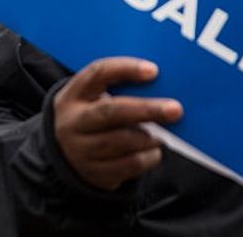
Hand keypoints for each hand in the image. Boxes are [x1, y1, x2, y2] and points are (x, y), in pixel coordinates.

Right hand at [52, 57, 181, 190]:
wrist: (66, 158)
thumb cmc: (92, 119)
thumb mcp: (92, 100)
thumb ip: (120, 91)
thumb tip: (162, 89)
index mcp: (73, 95)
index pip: (97, 73)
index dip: (125, 69)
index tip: (154, 70)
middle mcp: (73, 122)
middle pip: (111, 112)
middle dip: (146, 109)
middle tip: (175, 109)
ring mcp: (81, 150)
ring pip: (123, 141)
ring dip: (150, 136)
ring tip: (164, 134)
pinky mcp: (95, 173)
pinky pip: (130, 164)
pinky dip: (149, 156)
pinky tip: (154, 151)